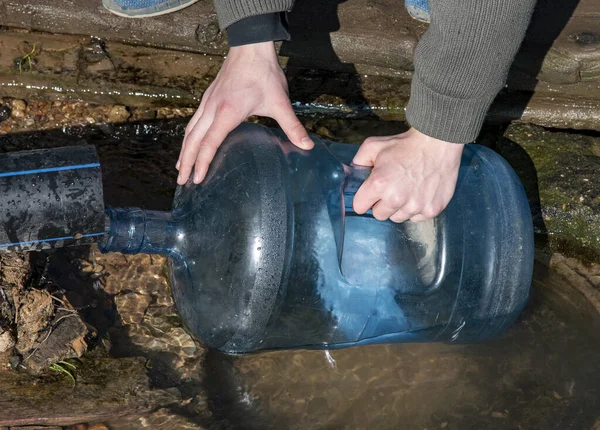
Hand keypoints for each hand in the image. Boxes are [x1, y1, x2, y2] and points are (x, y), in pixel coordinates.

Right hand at [176, 41, 313, 184]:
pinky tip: (190, 143)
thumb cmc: (264, 74)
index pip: (210, 143)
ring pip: (190, 131)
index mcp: (228, 113)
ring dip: (184, 151)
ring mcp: (207, 102)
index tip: (198, 180)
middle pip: (193, 141)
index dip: (202, 163)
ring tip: (180, 168)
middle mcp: (212, 109)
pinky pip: (193, 121)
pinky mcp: (208, 97)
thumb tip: (307, 146)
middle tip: (182, 182)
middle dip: (186, 162)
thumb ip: (292, 126)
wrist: (250, 46)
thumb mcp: (280, 102)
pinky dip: (189, 137)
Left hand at [352, 128, 463, 222]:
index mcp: (379, 184)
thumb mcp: (374, 146)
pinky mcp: (431, 210)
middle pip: (378, 215)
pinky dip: (416, 209)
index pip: (359, 207)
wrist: (438, 143)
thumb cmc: (406, 144)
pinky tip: (419, 193)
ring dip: (399, 207)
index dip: (364, 199)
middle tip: (390, 189)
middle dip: (381, 204)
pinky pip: (415, 218)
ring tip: (406, 190)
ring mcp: (415, 206)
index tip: (370, 193)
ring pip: (397, 217)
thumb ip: (358, 161)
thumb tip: (352, 175)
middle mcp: (396, 199)